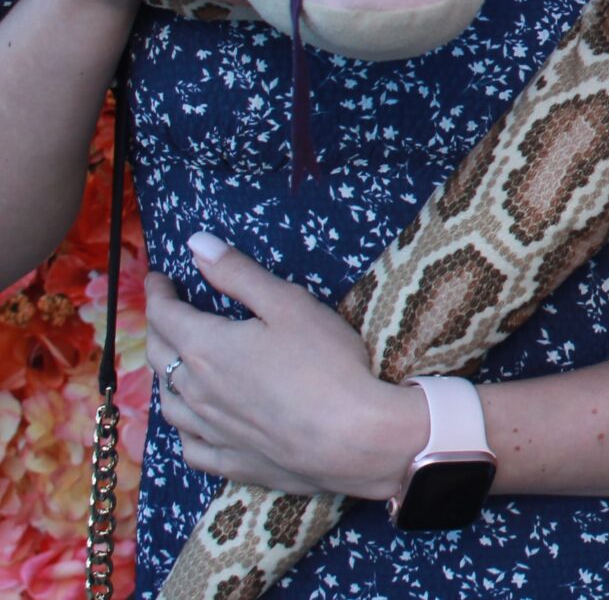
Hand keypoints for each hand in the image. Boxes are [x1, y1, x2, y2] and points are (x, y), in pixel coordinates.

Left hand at [146, 233, 426, 501]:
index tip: (159, 278)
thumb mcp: (288, 303)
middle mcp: (196, 390)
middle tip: (164, 313)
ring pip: (168, 402)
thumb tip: (195, 244)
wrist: (352, 437)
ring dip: (164, 377)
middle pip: (160, 356)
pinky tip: (191, 426)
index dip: (158, 292)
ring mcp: (210, 430)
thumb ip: (238, 273)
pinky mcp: (230, 461)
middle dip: (158, 328)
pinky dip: (183, 429)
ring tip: (173, 364)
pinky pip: (190, 447)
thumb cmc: (325, 362)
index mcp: (206, 347)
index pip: (166, 314)